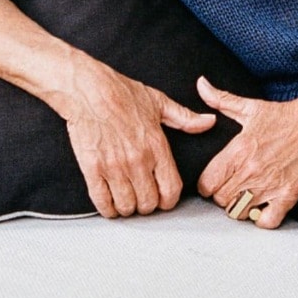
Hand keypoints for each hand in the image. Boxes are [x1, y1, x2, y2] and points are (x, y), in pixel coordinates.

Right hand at [62, 53, 215, 218]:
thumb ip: (186, 118)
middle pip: (148, 203)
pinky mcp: (93, 169)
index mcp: (156, 146)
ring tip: (125, 198)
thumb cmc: (121, 93)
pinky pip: (103, 203)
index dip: (168, 200)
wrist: (88, 89)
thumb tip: (209, 122)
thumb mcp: (158, 101)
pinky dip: (107, 208)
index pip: (171, 190)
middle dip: (147, 204)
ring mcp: (114, 166)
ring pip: (127, 207)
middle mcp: (138, 160)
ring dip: (127, 207)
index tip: (163, 198)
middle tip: (141, 196)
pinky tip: (109, 201)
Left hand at [195, 75, 297, 228]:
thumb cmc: (284, 116)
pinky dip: (261, 218)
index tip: (213, 180)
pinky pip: (266, 221)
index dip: (206, 184)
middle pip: (221, 200)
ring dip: (239, 207)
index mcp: (239, 150)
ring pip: (240, 212)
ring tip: (244, 196)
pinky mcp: (288, 196)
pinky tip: (262, 206)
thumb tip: (201, 85)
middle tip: (230, 186)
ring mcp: (270, 185)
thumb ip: (221, 99)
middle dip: (221, 195)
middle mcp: (252, 171)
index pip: (207, 183)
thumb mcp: (250, 107)